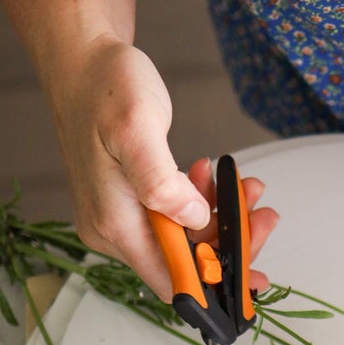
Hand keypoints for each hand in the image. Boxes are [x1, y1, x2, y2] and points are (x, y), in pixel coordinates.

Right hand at [52, 37, 276, 300]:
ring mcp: (121, 217)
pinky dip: (203, 203)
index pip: (172, 282)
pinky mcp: (130, 202)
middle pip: (184, 264)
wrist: (82, 62)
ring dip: (221, 218)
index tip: (253, 269)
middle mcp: (114, 230)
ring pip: (185, 239)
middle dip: (229, 241)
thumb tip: (192, 219)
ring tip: (245, 185)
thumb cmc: (105, 87)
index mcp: (114, 224)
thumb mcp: (136, 128)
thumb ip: (162, 182)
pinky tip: (214, 177)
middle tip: (262, 212)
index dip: (216, 282)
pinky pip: (176, 218)